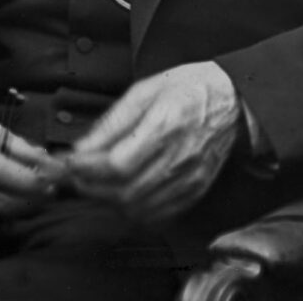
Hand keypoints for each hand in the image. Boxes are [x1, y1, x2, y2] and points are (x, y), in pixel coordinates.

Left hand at [62, 62, 240, 224]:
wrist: (231, 100)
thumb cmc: (188, 88)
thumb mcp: (145, 90)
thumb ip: (112, 121)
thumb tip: (83, 146)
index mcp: (164, 125)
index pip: (118, 164)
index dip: (88, 168)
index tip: (71, 161)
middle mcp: (178, 157)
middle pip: (126, 192)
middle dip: (92, 188)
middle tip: (77, 175)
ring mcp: (189, 179)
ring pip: (140, 209)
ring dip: (109, 202)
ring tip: (95, 184)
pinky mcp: (195, 191)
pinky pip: (159, 215)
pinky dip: (134, 212)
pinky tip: (122, 196)